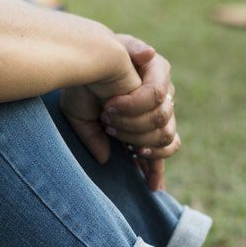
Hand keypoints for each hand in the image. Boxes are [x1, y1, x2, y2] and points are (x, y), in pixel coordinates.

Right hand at [60, 34, 179, 190]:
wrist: (78, 59)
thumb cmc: (79, 87)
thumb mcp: (85, 122)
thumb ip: (97, 141)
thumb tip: (107, 159)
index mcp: (144, 120)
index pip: (163, 148)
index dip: (158, 167)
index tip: (152, 187)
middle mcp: (158, 105)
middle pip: (167, 139)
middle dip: (137, 141)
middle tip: (111, 130)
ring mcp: (163, 88)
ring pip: (163, 124)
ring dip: (133, 125)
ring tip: (109, 115)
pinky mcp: (159, 69)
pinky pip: (157, 98)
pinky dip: (133, 106)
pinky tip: (113, 103)